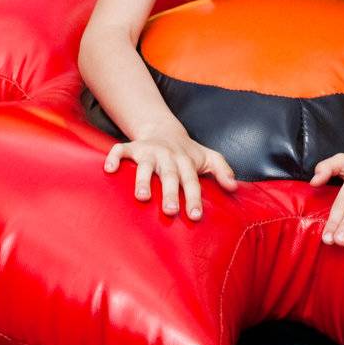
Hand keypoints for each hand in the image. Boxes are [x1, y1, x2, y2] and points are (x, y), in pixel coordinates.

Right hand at [104, 128, 237, 220]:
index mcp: (186, 161)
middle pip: (169, 175)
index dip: (193, 198)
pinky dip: (114, 157)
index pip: (191, 181)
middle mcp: (167, 156)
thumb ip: (222, 170)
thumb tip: (234, 187)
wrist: (164, 129)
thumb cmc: (188, 152)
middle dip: (170, 192)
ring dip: (143, 179)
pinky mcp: (133, 147)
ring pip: (145, 165)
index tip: (194, 216)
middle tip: (170, 211)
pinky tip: (109, 169)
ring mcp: (149, 151)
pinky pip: (120, 150)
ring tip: (142, 197)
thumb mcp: (209, 157)